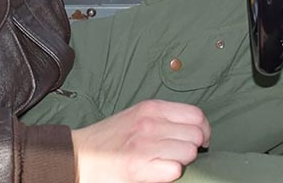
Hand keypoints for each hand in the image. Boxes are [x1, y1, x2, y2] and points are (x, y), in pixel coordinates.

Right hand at [72, 100, 209, 182]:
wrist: (79, 155)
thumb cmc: (109, 138)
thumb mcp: (137, 116)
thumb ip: (163, 118)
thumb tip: (195, 128)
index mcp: (151, 108)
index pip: (196, 115)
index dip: (203, 130)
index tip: (200, 140)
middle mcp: (150, 123)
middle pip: (196, 135)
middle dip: (193, 147)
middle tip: (179, 153)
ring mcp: (145, 145)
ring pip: (189, 153)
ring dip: (181, 161)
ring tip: (166, 162)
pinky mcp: (139, 168)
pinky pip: (175, 170)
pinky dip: (170, 173)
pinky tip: (157, 171)